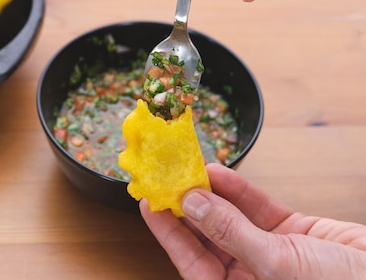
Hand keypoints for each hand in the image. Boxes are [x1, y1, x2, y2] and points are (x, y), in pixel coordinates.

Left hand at [140, 163, 365, 278]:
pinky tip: (220, 171)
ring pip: (228, 217)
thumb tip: (192, 204)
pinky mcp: (289, 232)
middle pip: (206, 235)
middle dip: (187, 205)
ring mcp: (268, 251)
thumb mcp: (277, 262)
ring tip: (190, 167)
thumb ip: (230, 232)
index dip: (167, 232)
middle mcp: (248, 274)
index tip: (149, 202)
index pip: (190, 260)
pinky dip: (239, 189)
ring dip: (211, 192)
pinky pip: (255, 207)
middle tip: (167, 177)